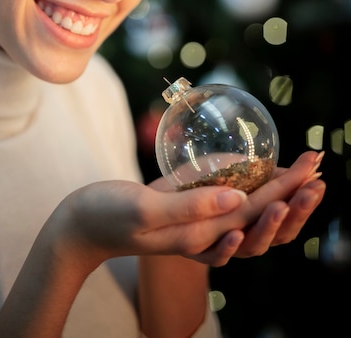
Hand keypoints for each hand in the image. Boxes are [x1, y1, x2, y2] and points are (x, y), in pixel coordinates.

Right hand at [55, 151, 324, 271]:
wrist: (80, 225)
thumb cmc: (106, 215)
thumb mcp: (146, 208)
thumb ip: (191, 205)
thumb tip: (241, 199)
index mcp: (199, 233)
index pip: (256, 210)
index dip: (288, 187)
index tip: (312, 164)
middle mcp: (203, 233)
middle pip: (261, 218)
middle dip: (294, 192)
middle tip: (317, 164)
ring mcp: (194, 225)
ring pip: (248, 216)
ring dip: (277, 195)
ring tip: (299, 173)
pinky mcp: (183, 213)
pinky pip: (224, 206)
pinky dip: (246, 192)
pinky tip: (253, 176)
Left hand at [179, 150, 325, 265]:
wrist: (131, 213)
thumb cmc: (175, 188)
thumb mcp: (208, 170)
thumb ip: (239, 170)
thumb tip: (276, 165)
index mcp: (244, 211)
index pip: (282, 205)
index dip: (301, 191)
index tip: (317, 170)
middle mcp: (235, 231)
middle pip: (276, 229)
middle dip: (298, 209)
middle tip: (314, 187)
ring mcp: (215, 242)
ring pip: (251, 245)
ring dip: (268, 226)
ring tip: (279, 205)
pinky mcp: (189, 248)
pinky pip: (212, 255)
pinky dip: (226, 248)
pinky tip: (234, 233)